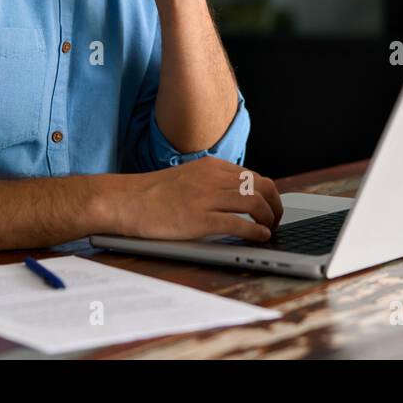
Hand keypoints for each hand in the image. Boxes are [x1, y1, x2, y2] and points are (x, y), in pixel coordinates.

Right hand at [111, 157, 283, 241]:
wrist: (125, 201)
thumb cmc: (152, 194)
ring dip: (269, 218)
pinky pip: (238, 224)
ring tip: (270, 230)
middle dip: (275, 204)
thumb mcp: (187, 177)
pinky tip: (260, 237)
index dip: (268, 193)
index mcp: (211, 166)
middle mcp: (212, 178)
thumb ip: (211, 182)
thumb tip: (236, 196)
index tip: (271, 207)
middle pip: (260, 186)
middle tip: (276, 220)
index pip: (253, 175)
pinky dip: (255, 231)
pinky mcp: (199, 219)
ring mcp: (206, 198)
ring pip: (254, 202)